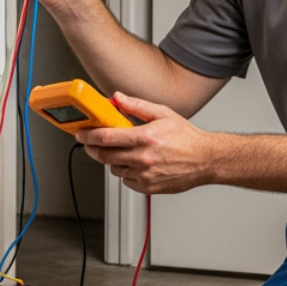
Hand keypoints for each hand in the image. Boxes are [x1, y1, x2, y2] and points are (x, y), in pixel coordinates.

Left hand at [77, 93, 214, 194]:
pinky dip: (126, 173)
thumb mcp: (162, 114)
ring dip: (112, 161)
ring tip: (123, 152)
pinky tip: (136, 164)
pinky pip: (126, 181)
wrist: (205, 159)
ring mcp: (145, 175)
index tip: (81, 134)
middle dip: (93, 149)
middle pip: (105, 156)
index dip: (89, 136)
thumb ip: (136, 106)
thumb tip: (117, 98)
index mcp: (145, 137)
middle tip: (90, 144)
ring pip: (114, 169)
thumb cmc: (187, 138)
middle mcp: (143, 158)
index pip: (107, 137)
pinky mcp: (148, 187)